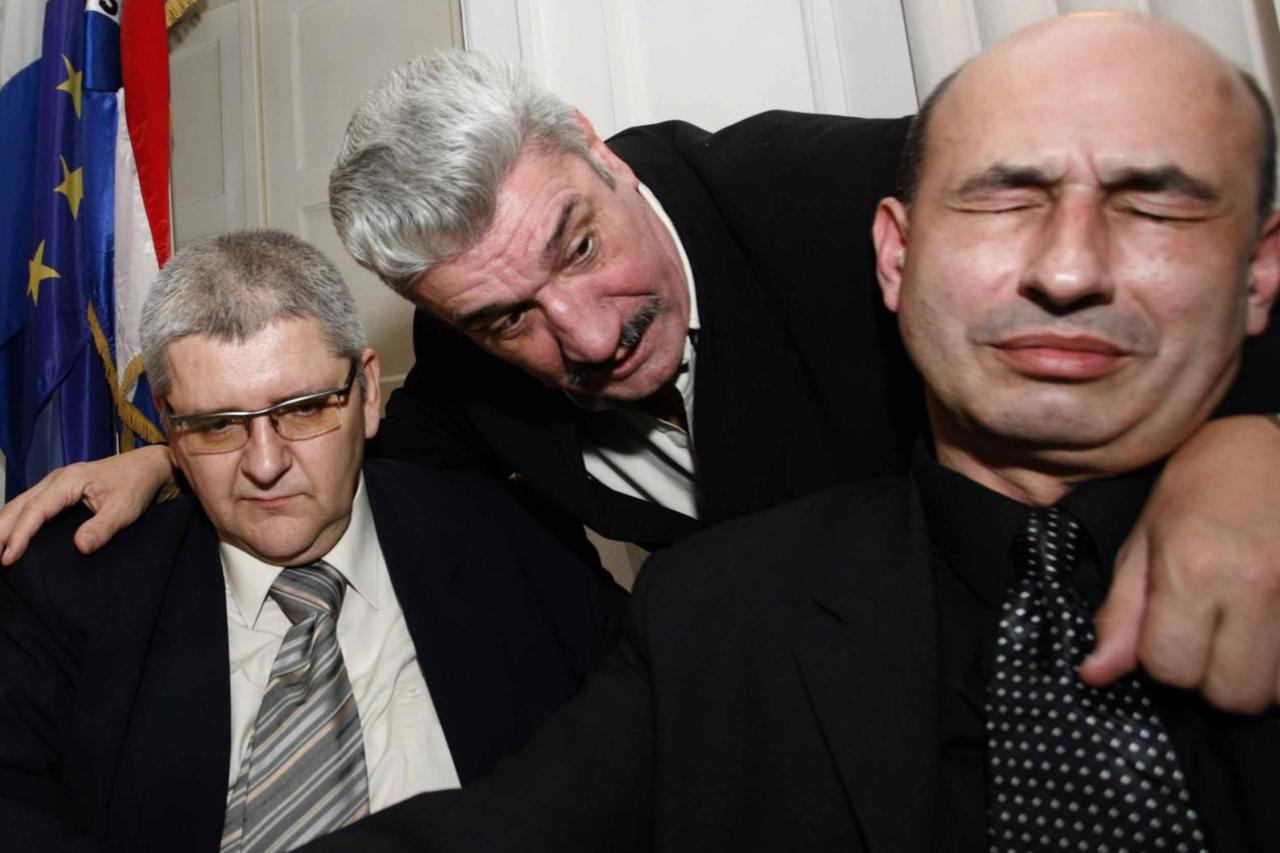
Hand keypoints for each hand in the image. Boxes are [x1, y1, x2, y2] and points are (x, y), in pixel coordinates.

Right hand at [0, 445, 174, 565]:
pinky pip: (29, 505)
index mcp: (68, 481)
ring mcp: (54, 484)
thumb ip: (102, 527)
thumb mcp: (125, 508)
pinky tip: (8, 535)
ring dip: (3, 526)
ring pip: (19, 504)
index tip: (8, 558)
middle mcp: (55, 480)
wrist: (149, 467)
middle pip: (18, 506)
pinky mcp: (58, 491)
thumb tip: (79, 548)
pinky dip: (14, 520)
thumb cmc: (137, 485)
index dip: (19, 535)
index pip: (36, 510)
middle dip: (0, 531)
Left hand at [1081, 415, 1279, 712]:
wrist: (1276, 448)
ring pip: (1276, 694)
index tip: (1167, 631)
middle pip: (1231, 695)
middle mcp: (1255, 587)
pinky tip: (1268, 629)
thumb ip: (1122, 614)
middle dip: (1211, 679)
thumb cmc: (1202, 486)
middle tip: (1207, 639)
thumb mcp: (1145, 541)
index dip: (1162, 659)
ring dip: (1253, 676)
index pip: (1170, 669)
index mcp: (1194, 569)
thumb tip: (1094, 675)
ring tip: (1241, 632)